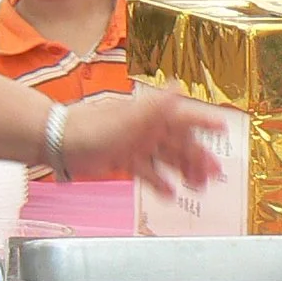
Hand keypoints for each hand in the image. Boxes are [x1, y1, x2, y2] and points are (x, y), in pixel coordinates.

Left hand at [60, 89, 223, 194]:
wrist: (56, 142)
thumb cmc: (90, 128)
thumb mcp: (126, 119)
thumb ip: (154, 106)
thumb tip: (178, 86)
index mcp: (150, 115)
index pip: (184, 116)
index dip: (205, 121)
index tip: (224, 126)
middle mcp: (145, 127)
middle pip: (179, 142)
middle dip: (198, 156)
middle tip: (214, 173)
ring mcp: (134, 143)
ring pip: (166, 158)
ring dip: (183, 170)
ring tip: (198, 186)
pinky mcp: (122, 159)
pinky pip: (147, 171)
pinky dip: (158, 181)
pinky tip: (169, 193)